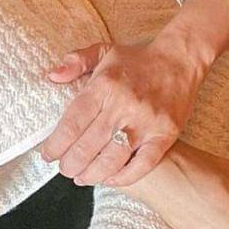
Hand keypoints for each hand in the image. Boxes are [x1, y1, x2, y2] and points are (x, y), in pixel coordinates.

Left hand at [38, 37, 207, 186]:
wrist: (181, 58)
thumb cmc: (138, 58)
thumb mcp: (104, 50)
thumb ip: (76, 61)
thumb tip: (52, 76)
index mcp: (104, 85)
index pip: (72, 122)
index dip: (55, 144)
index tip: (47, 155)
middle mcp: (123, 105)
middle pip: (88, 146)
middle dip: (70, 164)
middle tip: (65, 169)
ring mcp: (145, 122)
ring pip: (112, 159)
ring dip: (92, 174)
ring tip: (82, 178)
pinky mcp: (165, 134)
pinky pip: (143, 164)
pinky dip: (124, 177)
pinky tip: (110, 178)